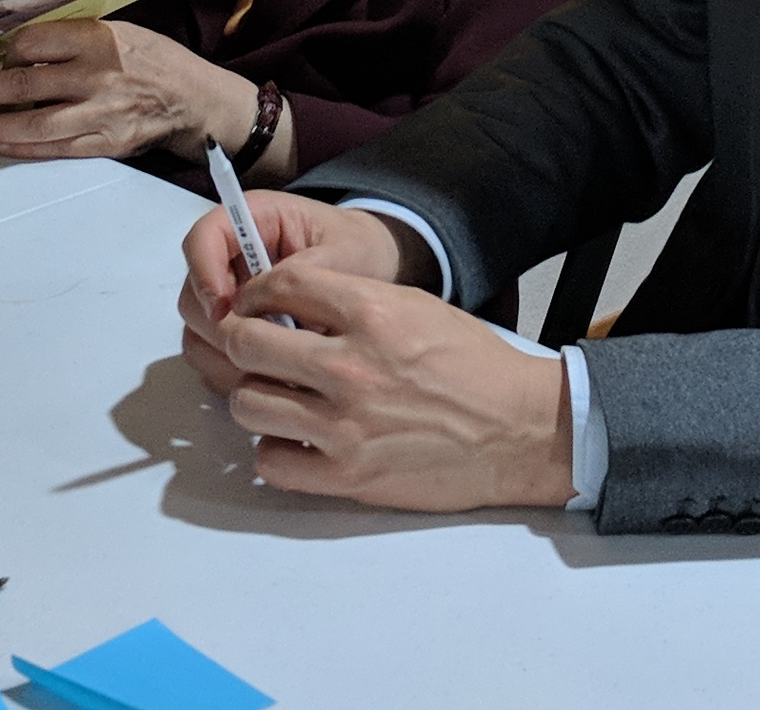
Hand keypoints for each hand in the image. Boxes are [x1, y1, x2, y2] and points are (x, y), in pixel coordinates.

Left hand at [0, 19, 252, 163]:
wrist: (194, 100)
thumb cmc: (154, 59)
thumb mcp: (120, 30)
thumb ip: (74, 38)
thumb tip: (20, 48)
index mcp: (100, 40)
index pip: (35, 42)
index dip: (6, 50)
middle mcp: (97, 77)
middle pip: (25, 84)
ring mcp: (100, 114)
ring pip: (35, 124)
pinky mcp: (104, 143)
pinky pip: (54, 149)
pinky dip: (22, 147)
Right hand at [173, 191, 412, 389]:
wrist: (370, 268)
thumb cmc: (357, 249)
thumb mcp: (346, 252)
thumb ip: (307, 272)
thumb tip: (269, 300)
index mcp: (251, 219)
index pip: (203, 239)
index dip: (204, 272)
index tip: (225, 306)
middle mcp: (230, 259)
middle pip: (192, 294)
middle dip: (217, 325)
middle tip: (256, 348)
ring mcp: (228, 298)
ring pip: (198, 332)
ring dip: (226, 355)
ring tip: (272, 367)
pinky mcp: (234, 331)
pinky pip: (214, 359)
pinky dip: (233, 373)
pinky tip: (271, 378)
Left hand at [191, 264, 576, 511]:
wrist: (519, 429)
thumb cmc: (472, 365)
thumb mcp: (414, 306)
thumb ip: (350, 302)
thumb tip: (287, 305)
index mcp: (370, 313)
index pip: (278, 285)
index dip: (254, 291)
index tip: (253, 304)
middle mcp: (351, 366)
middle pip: (245, 343)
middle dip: (239, 340)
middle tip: (251, 348)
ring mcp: (346, 426)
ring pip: (247, 404)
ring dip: (254, 398)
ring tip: (277, 399)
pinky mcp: (349, 476)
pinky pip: (271, 463)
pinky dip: (276, 452)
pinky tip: (296, 442)